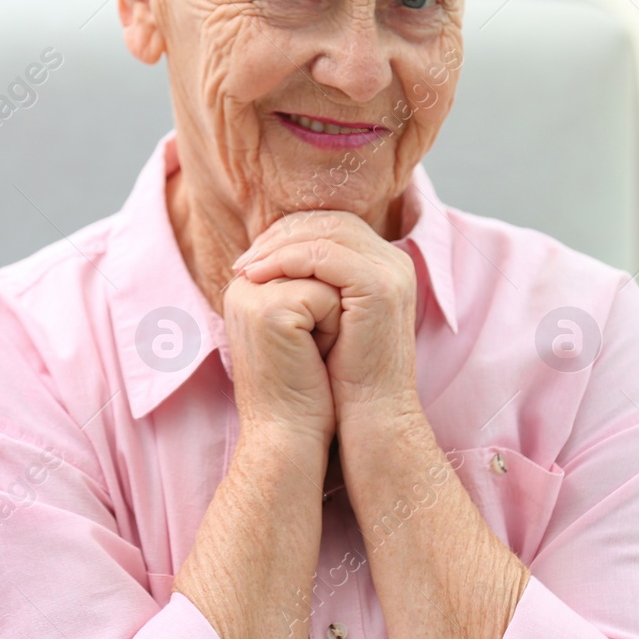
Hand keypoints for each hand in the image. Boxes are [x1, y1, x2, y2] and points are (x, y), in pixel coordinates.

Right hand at [222, 271, 341, 446]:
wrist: (287, 438)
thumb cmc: (302, 389)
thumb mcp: (302, 328)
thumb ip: (306, 288)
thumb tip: (340, 255)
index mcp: (247, 287)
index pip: (307, 257)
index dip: (328, 296)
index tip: (313, 341)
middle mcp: (243, 285)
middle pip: (317, 263)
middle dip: (331, 304)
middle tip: (315, 350)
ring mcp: (253, 294)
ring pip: (325, 277)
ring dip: (335, 316)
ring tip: (314, 353)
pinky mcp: (271, 309)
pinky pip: (327, 297)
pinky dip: (334, 329)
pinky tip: (314, 358)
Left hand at [234, 211, 420, 420]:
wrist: (372, 416)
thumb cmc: (344, 377)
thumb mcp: (328, 320)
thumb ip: (313, 285)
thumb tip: (268, 260)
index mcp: (384, 265)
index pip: (333, 225)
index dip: (290, 234)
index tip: (253, 255)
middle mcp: (394, 261)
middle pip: (330, 221)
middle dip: (281, 235)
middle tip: (244, 258)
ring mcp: (391, 271)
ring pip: (326, 232)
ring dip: (278, 246)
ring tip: (246, 268)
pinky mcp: (379, 287)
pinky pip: (324, 256)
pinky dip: (286, 260)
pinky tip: (259, 276)